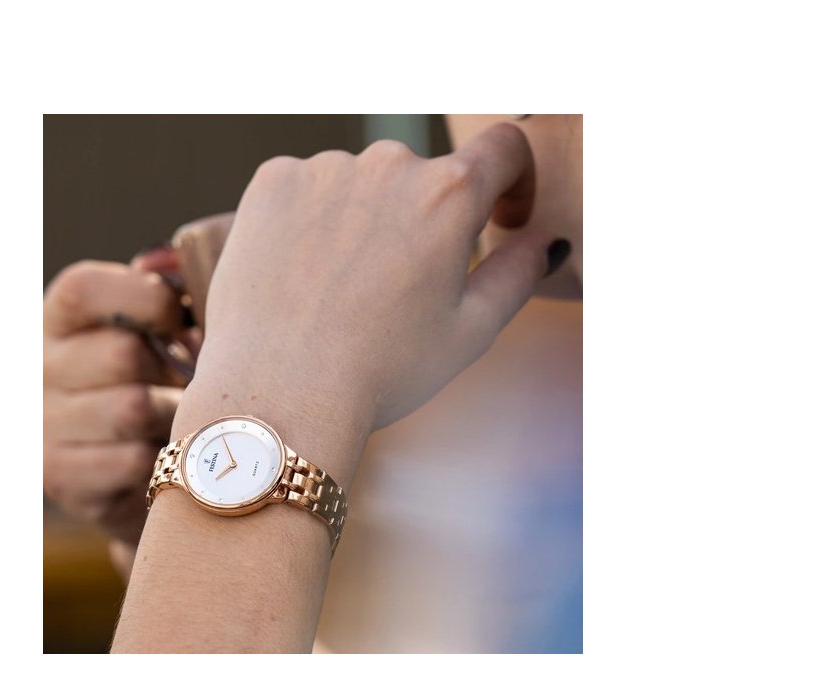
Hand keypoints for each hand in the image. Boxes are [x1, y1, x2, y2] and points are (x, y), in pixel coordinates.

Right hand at [43, 249, 191, 548]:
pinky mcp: (59, 477)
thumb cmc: (160, 379)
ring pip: (132, 409)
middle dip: (172, 369)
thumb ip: (166, 284)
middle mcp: (35, 367)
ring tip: (181, 418)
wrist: (134, 469)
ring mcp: (40, 425)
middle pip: (123, 354)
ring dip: (174, 416)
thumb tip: (165, 261)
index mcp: (58, 318)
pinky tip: (167, 454)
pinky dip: (164, 458)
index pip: (84, 289)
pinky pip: (132, 460)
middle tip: (190, 381)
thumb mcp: (159, 326)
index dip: (147, 301)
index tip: (181, 322)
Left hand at [181, 124, 563, 480]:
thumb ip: (519, 272)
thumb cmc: (382, 371)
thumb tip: (545, 240)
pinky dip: (310, 218)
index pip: (504, 148)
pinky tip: (303, 273)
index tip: (498, 215)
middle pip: (423, 174)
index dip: (512, 180)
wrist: (282, 393)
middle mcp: (388, 163)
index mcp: (449, 194)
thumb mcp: (471, 330)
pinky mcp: (272, 182)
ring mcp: (323, 168)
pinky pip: (305, 186)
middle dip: (423, 216)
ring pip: (360, 182)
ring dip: (363, 217)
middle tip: (398, 284)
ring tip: (341, 288)